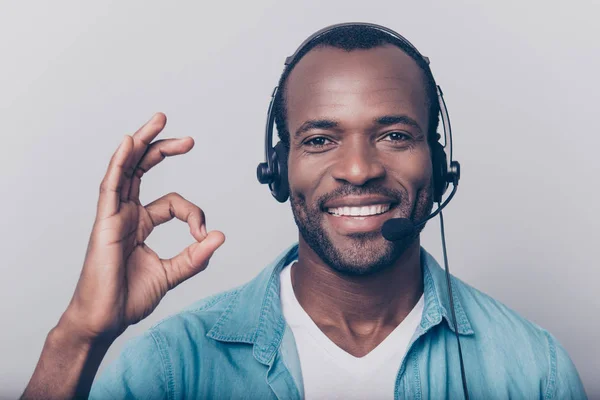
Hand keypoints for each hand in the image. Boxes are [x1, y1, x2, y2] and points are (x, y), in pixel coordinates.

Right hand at [59, 113, 224, 343]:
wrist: (105, 320)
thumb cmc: (128, 297)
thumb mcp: (171, 274)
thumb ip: (194, 257)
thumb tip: (219, 236)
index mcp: (141, 224)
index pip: (173, 203)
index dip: (194, 213)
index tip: (204, 234)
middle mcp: (127, 214)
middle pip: (143, 170)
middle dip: (163, 149)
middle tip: (188, 139)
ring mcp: (114, 215)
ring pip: (126, 169)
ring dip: (142, 143)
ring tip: (159, 120)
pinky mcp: (104, 222)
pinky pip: (111, 186)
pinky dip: (120, 163)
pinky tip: (130, 143)